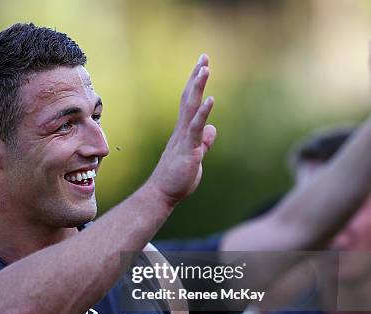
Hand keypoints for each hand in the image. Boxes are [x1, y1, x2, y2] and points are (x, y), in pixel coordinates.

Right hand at [147, 54, 215, 206]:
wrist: (162, 194)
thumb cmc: (177, 178)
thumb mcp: (196, 157)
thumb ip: (204, 142)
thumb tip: (213, 129)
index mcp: (184, 132)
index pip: (190, 103)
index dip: (196, 84)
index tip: (202, 65)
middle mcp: (182, 131)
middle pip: (189, 98)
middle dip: (197, 77)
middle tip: (204, 57)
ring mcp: (184, 138)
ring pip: (191, 108)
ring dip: (198, 87)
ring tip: (205, 68)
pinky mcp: (188, 149)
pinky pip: (195, 128)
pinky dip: (203, 113)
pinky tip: (210, 100)